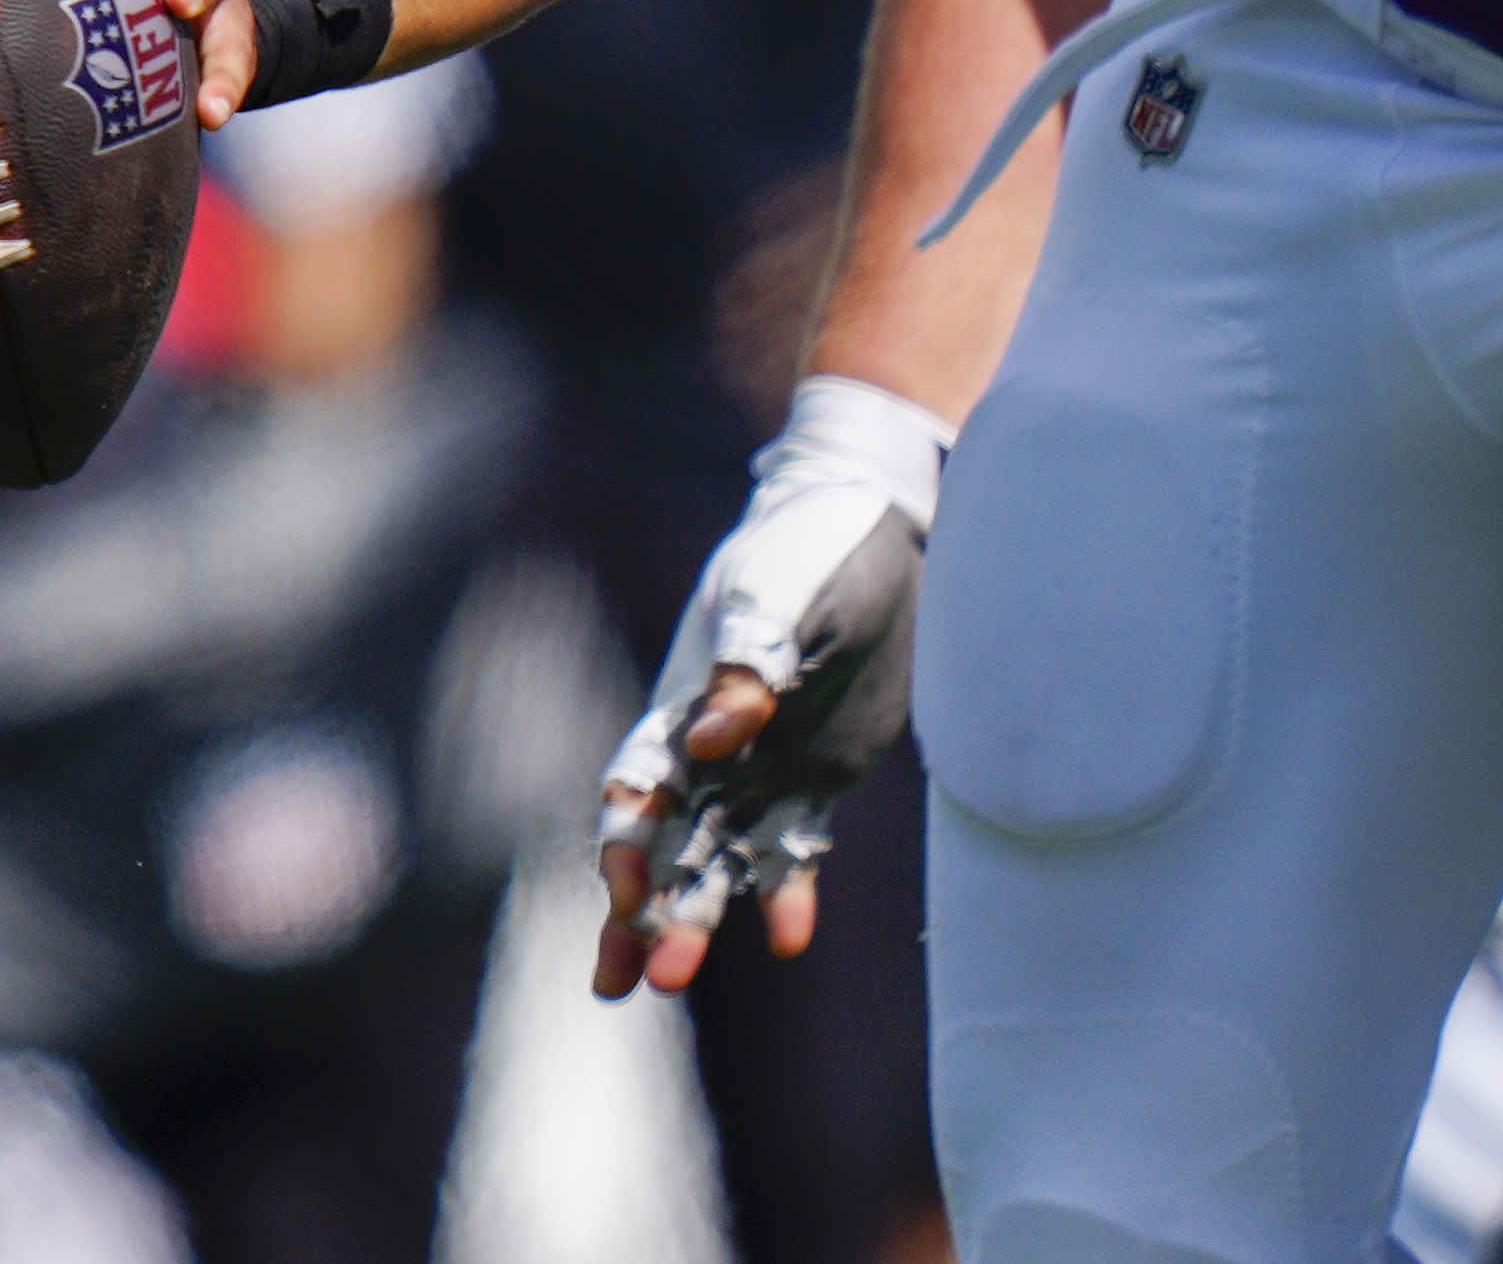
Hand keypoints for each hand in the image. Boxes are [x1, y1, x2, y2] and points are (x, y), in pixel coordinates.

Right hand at [593, 377, 945, 997]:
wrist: (880, 521)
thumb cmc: (812, 543)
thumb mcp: (778, 592)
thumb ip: (746, 665)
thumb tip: (707, 739)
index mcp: (684, 701)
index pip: (638, 790)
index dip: (626, 844)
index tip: (625, 895)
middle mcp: (712, 748)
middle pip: (662, 845)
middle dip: (639, 911)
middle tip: (622, 981)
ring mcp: (764, 766)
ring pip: (715, 861)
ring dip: (696, 916)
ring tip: (675, 979)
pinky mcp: (819, 775)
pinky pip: (793, 849)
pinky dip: (787, 891)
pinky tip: (789, 937)